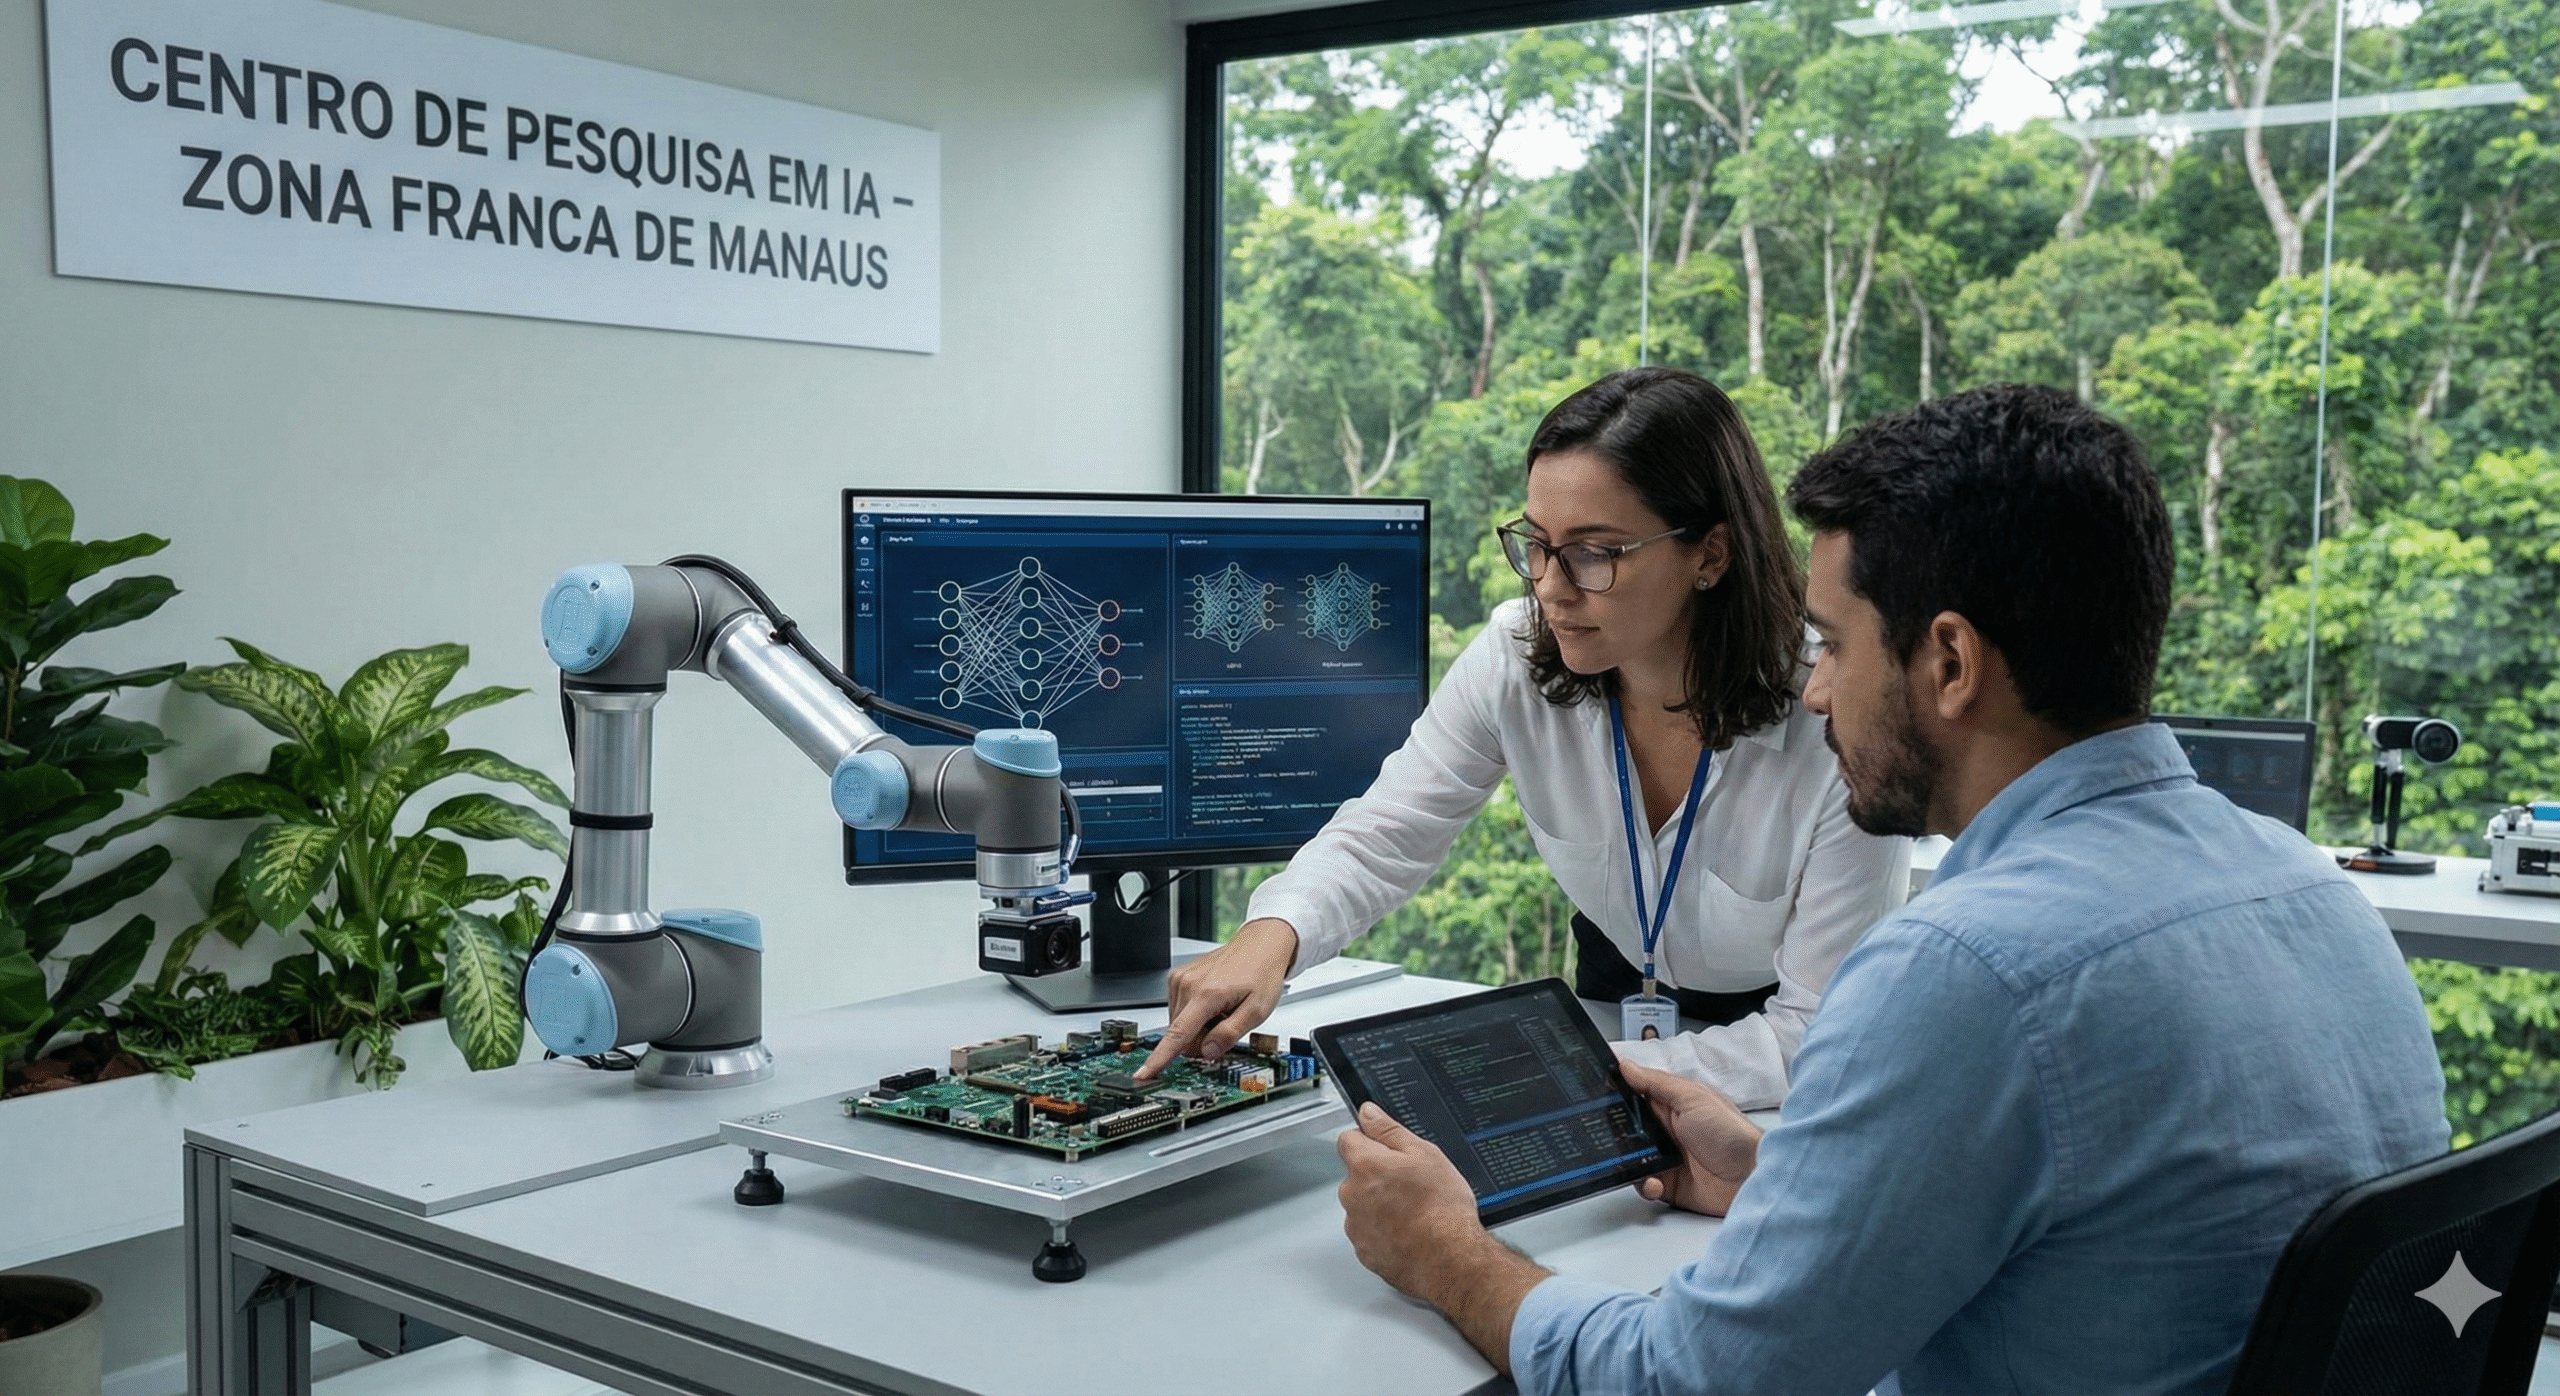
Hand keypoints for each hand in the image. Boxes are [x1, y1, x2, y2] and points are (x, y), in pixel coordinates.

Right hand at [1134, 918, 1296, 1078]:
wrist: (1260, 945)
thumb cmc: (1261, 973)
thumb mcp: (1257, 1011)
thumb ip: (1229, 1034)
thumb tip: (1206, 1052)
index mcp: (1207, 994)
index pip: (1177, 1035)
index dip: (1159, 1059)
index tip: (1142, 1074)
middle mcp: (1188, 985)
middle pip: (1181, 1034)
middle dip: (1201, 1040)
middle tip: (1226, 1023)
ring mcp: (1180, 979)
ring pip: (1179, 1023)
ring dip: (1198, 1026)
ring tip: (1221, 1009)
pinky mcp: (1178, 977)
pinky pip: (1179, 1009)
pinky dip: (1194, 1014)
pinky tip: (1212, 1003)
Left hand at [1337, 1102, 1548, 1370]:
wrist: (1450, 1260)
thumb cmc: (1441, 1208)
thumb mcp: (1424, 1154)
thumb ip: (1389, 1130)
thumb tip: (1367, 1112)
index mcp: (1364, 1166)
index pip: (1348, 1139)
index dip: (1368, 1140)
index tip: (1386, 1149)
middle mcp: (1352, 1196)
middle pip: (1356, 1175)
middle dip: (1376, 1176)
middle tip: (1411, 1184)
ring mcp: (1356, 1227)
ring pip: (1362, 1206)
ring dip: (1379, 1206)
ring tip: (1414, 1212)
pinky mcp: (1365, 1252)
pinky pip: (1370, 1233)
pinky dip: (1384, 1232)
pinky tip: (1409, 1233)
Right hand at [1620, 1060, 1760, 1216]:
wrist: (1752, 1178)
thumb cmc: (1732, 1134)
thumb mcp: (1693, 1098)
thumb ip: (1656, 1082)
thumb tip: (1626, 1065)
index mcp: (1672, 1104)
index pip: (1636, 1093)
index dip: (1617, 1093)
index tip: (1596, 1093)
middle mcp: (1667, 1129)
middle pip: (1627, 1127)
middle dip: (1616, 1131)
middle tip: (1610, 1134)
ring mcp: (1666, 1157)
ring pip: (1630, 1157)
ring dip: (1627, 1160)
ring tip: (1637, 1161)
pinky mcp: (1668, 1184)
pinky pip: (1642, 1182)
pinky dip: (1644, 1184)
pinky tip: (1656, 1182)